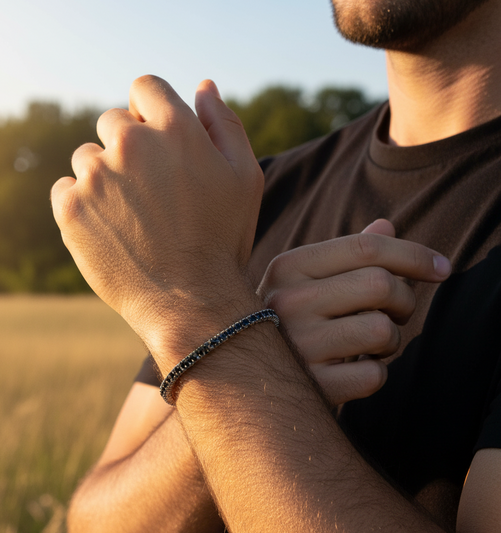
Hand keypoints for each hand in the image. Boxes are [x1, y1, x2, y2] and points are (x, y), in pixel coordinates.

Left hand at [51, 76, 262, 364]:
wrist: (190, 301)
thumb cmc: (223, 239)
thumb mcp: (244, 178)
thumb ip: (225, 125)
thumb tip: (204, 86)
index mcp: (175, 129)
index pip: (145, 88)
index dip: (151, 112)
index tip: (158, 141)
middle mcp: (130, 143)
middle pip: (113, 122)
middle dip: (130, 146)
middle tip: (152, 190)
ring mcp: (96, 176)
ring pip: (88, 157)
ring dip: (106, 177)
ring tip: (134, 216)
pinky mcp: (71, 208)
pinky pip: (67, 188)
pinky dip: (83, 203)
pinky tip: (111, 228)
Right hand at [257, 219, 450, 405]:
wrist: (246, 368)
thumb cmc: (289, 317)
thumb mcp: (306, 278)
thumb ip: (347, 252)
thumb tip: (387, 225)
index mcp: (288, 267)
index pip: (366, 247)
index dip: (414, 254)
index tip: (441, 268)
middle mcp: (287, 302)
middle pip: (381, 285)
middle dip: (403, 300)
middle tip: (394, 312)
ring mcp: (296, 346)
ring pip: (383, 331)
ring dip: (390, 340)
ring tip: (366, 342)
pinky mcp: (310, 387)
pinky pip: (374, 375)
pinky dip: (374, 372)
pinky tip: (350, 368)